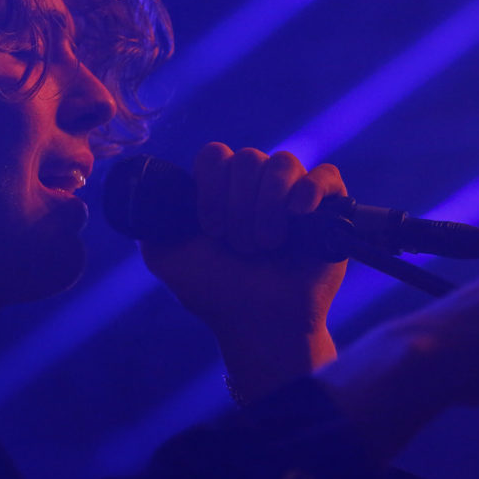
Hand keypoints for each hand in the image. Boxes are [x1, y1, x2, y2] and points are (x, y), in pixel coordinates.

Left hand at [139, 142, 347, 400]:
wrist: (260, 324)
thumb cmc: (216, 292)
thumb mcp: (167, 257)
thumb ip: (151, 221)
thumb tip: (148, 192)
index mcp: (222, 189)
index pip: (215, 154)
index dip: (211, 186)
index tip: (210, 228)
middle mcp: (258, 186)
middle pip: (248, 157)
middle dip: (238, 206)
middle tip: (241, 247)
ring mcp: (295, 194)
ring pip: (283, 163)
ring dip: (267, 206)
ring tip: (266, 244)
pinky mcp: (330, 209)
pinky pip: (327, 175)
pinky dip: (311, 188)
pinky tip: (299, 213)